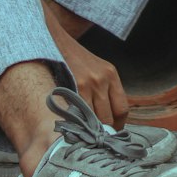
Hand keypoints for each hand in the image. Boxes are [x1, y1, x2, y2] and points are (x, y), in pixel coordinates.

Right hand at [44, 10, 128, 129]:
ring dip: (89, 129)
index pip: (122, 109)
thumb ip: (102, 90)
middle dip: (103, 130)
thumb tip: (106, 122)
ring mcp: (90, 82)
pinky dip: (78, 121)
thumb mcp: (94, 68)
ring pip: (96, 118)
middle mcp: (103, 78)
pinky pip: (81, 112)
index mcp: (111, 73)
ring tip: (82, 134)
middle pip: (110, 117)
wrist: (54, 38)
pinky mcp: (76, 84)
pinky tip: (72, 124)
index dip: (117, 125)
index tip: (109, 132)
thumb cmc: (72, 57)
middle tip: (93, 137)